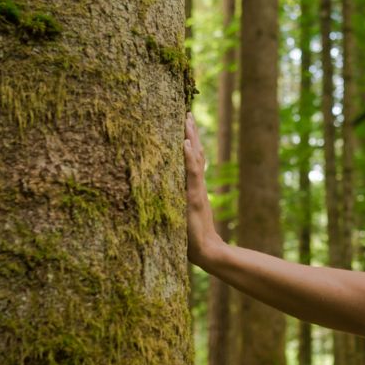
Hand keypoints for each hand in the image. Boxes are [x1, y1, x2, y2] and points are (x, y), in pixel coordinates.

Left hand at [183, 112, 222, 267]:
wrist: (206, 251)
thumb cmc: (190, 238)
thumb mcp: (180, 217)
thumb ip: (175, 207)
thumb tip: (159, 201)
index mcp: (194, 188)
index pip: (193, 161)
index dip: (190, 143)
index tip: (185, 125)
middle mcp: (197, 185)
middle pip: (196, 153)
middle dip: (191, 133)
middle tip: (187, 113)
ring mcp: (197, 189)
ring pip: (195, 158)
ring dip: (190, 137)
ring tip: (187, 119)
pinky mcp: (195, 196)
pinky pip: (192, 172)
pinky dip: (188, 156)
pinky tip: (185, 142)